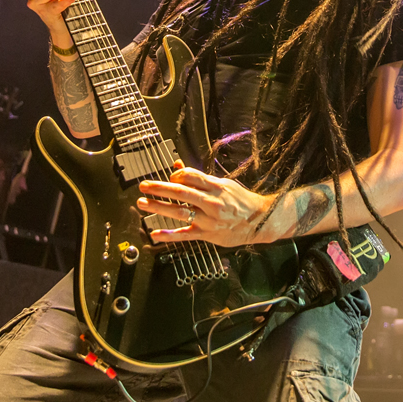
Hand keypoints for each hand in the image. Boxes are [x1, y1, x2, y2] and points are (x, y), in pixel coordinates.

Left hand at [137, 167, 274, 246]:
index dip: (177, 174)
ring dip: (159, 207)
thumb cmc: (240, 201)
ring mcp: (208, 220)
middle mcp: (211, 203)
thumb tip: (178, 166)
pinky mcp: (207, 234)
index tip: (170, 174)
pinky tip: (155, 233)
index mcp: (216, 187)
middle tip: (144, 185)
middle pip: (181, 193)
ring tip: (142, 203)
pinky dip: (169, 235)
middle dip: (160, 188)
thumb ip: (199, 178)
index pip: (191, 176)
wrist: (259, 221)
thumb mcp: (223, 185)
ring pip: (179, 212)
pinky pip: (185, 234)